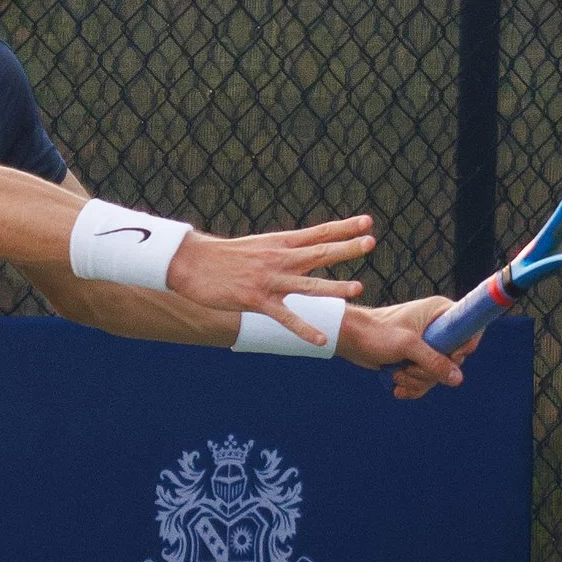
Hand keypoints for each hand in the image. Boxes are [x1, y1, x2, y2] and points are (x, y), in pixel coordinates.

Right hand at [164, 216, 374, 346]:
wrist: (189, 263)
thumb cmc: (219, 257)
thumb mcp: (254, 248)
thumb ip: (277, 251)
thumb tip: (295, 251)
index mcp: (279, 243)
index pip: (318, 233)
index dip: (344, 228)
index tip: (367, 221)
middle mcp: (278, 259)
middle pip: (319, 252)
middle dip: (347, 248)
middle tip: (371, 242)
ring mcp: (268, 280)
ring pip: (308, 284)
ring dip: (334, 287)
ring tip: (358, 288)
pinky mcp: (256, 301)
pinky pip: (286, 318)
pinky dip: (304, 329)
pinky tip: (321, 339)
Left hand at [338, 298, 477, 398]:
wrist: (350, 339)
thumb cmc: (376, 333)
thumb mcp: (407, 346)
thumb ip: (433, 361)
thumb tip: (457, 379)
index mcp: (440, 312)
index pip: (470, 328)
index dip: (465, 347)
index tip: (451, 357)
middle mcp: (437, 327)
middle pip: (453, 360)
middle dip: (429, 372)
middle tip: (409, 368)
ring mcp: (427, 345)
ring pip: (437, 373)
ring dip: (417, 381)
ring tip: (397, 374)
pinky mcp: (416, 359)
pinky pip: (425, 379)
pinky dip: (412, 386)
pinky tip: (396, 386)